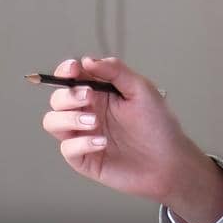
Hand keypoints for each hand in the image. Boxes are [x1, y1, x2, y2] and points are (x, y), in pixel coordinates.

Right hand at [40, 56, 222, 222]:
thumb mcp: (142, 90)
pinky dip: (81, 143)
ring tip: (94, 122)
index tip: (74, 69)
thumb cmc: (158, 125)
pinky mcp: (84, 158)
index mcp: (99, 93)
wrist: (169, 162)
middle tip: (89, 97)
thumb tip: (87, 60)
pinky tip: (102, 143)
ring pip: (53, 122)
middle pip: (57, 99)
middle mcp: (87, 112)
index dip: (66, 71)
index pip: (72, 77)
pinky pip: (67, 148)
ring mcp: (83, 135)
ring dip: (68, 118)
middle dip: (68, 96)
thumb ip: (116, 71)